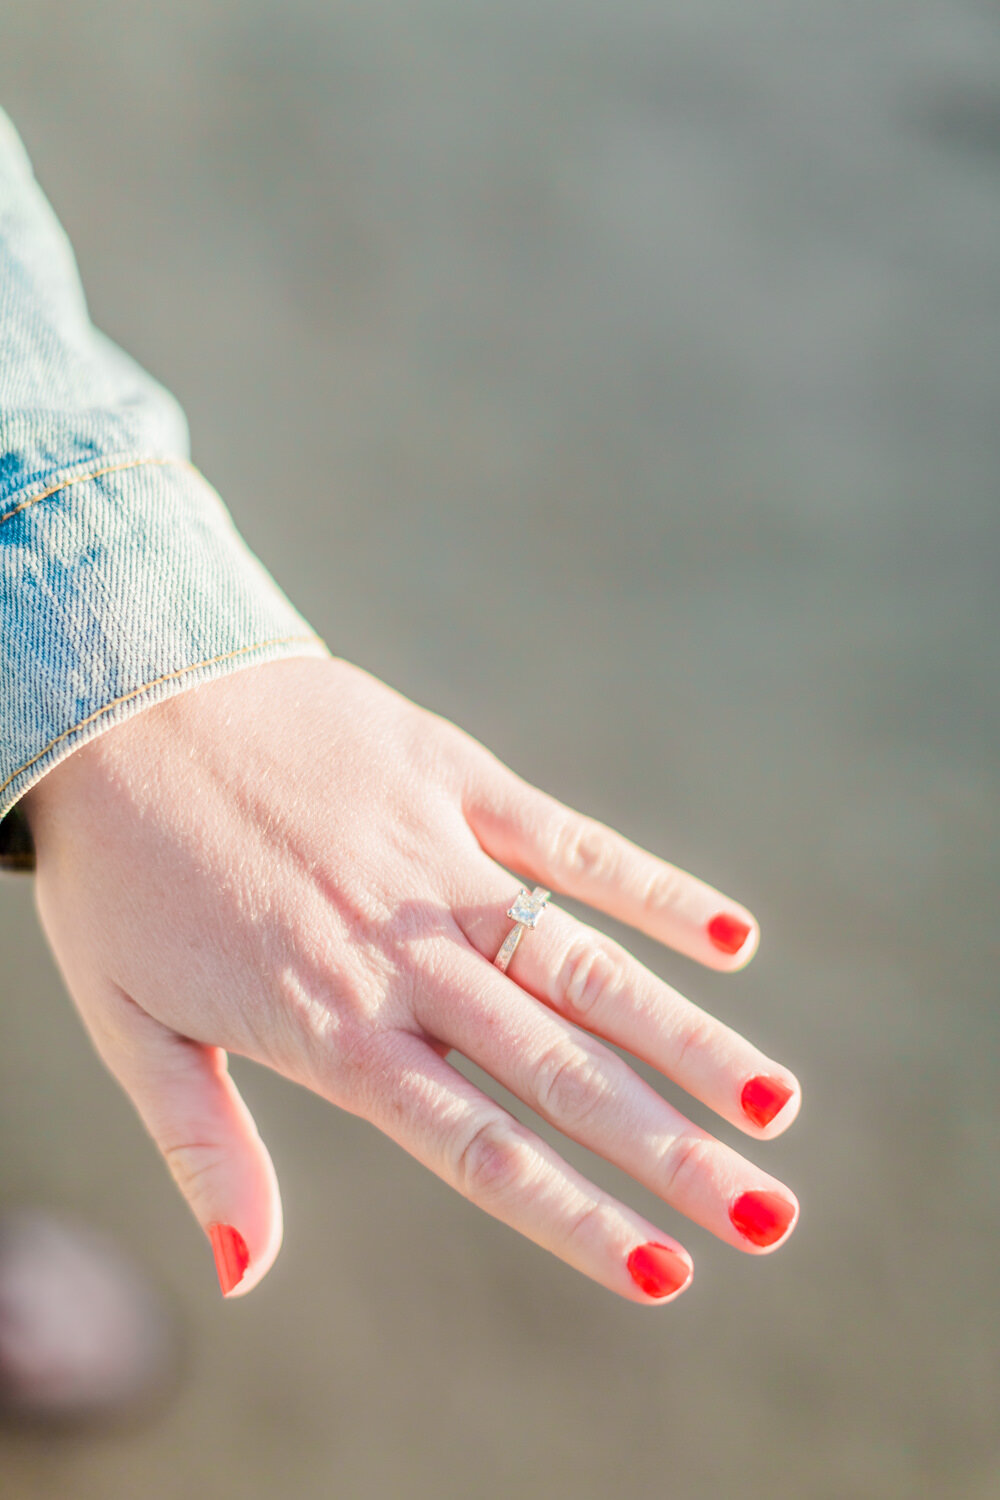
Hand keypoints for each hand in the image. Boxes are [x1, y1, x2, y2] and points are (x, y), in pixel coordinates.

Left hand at [21, 656, 799, 1301]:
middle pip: (559, 1066)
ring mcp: (438, 859)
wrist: (121, 694)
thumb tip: (246, 1279)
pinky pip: (568, 840)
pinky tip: (732, 938)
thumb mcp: (125, 1025)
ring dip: (686, 1035)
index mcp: (328, 1026)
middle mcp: (403, 953)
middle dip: (670, 1147)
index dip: (575, 1214)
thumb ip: (201, 1148)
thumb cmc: (119, 873)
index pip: (477, 1143)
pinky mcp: (452, 776)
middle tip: (770, 1213)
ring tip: (777, 1104)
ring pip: (585, 961)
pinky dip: (651, 887)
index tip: (667, 1271)